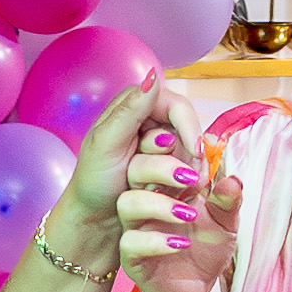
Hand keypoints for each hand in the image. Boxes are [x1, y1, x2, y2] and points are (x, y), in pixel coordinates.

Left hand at [32, 75, 174, 275]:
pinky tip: (181, 191)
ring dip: (187, 168)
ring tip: (179, 188)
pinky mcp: (166, 161)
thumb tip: (153, 74)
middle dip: (189, 153)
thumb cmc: (94, 180)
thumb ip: (130, 110)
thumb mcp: (107, 143)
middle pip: (187, 127)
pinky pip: (188, 165)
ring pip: (190, 148)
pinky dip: (186, 178)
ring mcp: (158, 139)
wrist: (95, 216)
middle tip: (190, 179)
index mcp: (133, 102)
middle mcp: (148, 116)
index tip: (197, 152)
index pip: (176, 105)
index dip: (190, 127)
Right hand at [116, 98, 241, 291]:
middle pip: (135, 168)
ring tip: (188, 215)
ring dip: (158, 204)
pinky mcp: (132, 257)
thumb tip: (234, 179)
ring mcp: (136, 228)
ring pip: (127, 203)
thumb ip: (228, 201)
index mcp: (166, 186)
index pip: (159, 154)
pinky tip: (181, 244)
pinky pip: (131, 242)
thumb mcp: (225, 222)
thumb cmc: (205, 250)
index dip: (176, 148)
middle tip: (193, 180)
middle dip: (162, 168)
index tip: (203, 155)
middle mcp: (146, 201)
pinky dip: (157, 241)